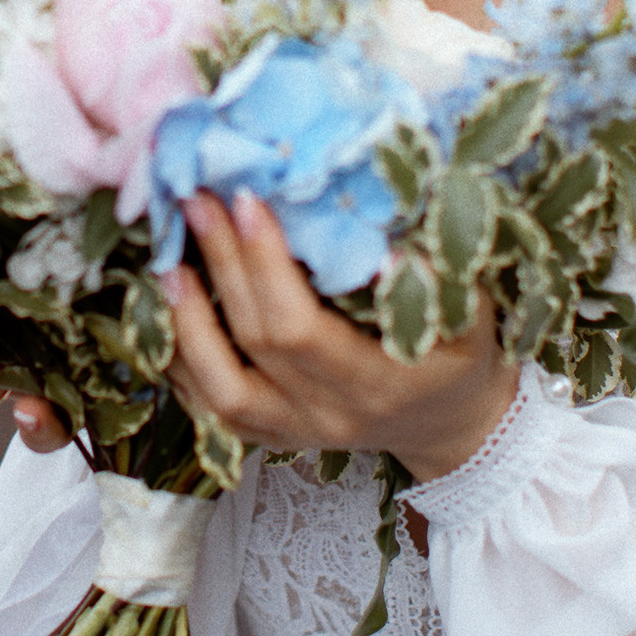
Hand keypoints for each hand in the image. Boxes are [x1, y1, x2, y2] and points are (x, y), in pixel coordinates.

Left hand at [164, 191, 519, 481]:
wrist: (455, 428)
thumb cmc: (462, 360)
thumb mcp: (471, 320)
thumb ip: (438, 284)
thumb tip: (386, 241)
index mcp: (378, 386)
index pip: (301, 329)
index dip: (265, 266)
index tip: (247, 200)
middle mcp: (328, 416)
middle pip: (255, 342)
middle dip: (221, 263)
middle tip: (197, 198)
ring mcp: (296, 433)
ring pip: (219, 389)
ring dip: (186, 321)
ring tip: (168, 259)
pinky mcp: (273, 436)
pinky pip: (211, 409)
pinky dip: (180, 362)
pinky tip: (163, 312)